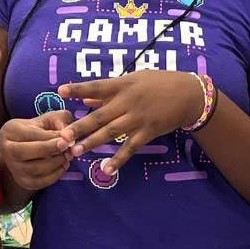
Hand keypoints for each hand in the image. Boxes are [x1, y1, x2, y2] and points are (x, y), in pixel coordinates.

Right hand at [0, 110, 73, 192]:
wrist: (31, 145)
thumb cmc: (42, 129)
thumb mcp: (51, 119)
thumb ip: (61, 122)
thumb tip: (69, 137)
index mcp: (10, 130)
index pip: (29, 134)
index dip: (49, 138)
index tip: (67, 139)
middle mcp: (6, 149)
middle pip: (22, 152)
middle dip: (48, 150)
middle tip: (67, 148)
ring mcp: (12, 167)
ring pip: (31, 169)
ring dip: (54, 164)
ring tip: (67, 156)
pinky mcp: (22, 181)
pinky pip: (38, 182)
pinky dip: (54, 176)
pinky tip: (63, 166)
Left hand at [58, 70, 204, 174]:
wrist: (189, 95)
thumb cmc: (160, 83)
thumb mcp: (135, 79)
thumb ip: (109, 91)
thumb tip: (86, 99)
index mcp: (123, 85)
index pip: (96, 86)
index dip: (78, 89)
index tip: (60, 91)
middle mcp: (128, 102)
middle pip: (100, 116)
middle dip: (80, 126)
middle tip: (62, 136)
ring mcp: (138, 118)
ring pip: (111, 133)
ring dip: (92, 143)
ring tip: (76, 152)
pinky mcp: (148, 132)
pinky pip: (130, 148)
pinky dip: (118, 159)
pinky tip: (106, 169)